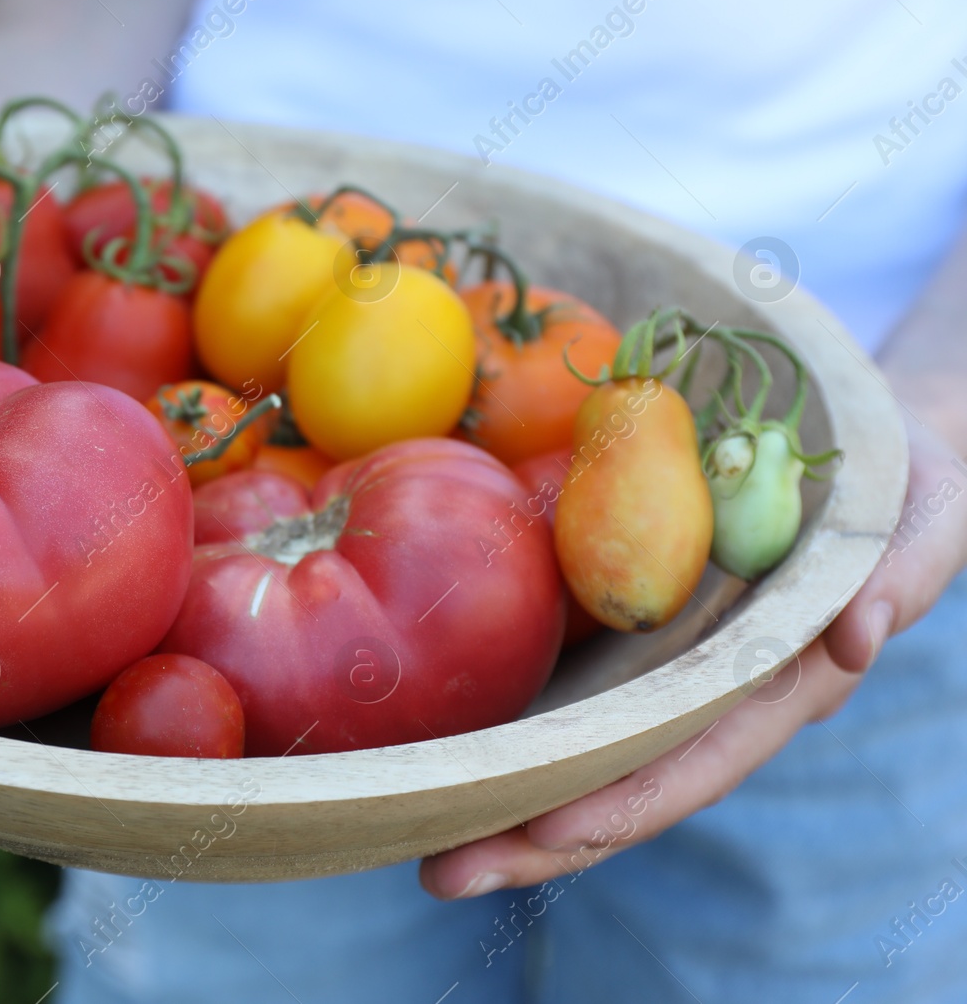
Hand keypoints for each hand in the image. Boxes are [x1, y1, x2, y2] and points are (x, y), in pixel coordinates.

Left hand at [419, 419, 966, 899]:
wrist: (877, 457)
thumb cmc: (905, 487)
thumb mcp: (919, 520)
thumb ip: (896, 577)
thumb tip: (855, 639)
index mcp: (780, 688)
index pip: (696, 762)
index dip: (625, 802)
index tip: (548, 833)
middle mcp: (714, 700)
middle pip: (620, 787)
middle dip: (534, 839)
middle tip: (437, 873)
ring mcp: (667, 676)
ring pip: (583, 757)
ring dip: (502, 802)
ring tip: (413, 834)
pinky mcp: (632, 639)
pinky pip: (569, 695)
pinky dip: (510, 732)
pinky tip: (437, 752)